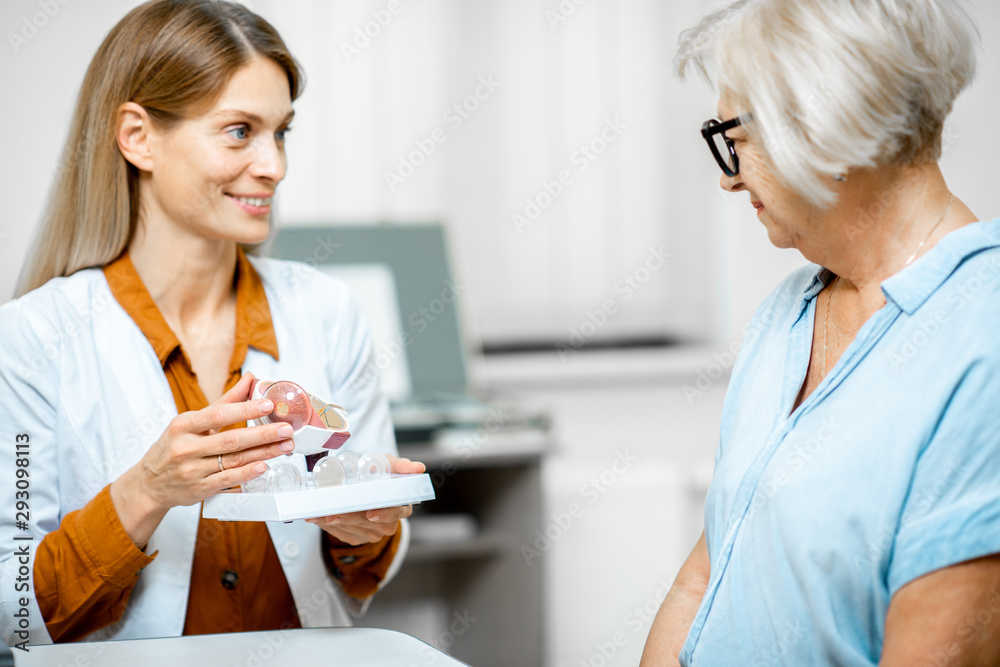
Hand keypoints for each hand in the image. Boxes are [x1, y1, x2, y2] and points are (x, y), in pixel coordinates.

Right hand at [110, 372, 294, 545]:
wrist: (149, 484)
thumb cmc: (174, 447)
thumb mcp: (191, 422)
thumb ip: (224, 402)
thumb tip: (250, 379)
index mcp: (183, 425)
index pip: (218, 415)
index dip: (244, 409)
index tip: (268, 404)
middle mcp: (186, 448)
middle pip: (231, 440)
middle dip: (263, 434)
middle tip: (286, 429)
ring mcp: (193, 470)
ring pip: (234, 460)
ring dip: (264, 453)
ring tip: (285, 445)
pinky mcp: (200, 488)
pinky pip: (228, 480)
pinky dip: (248, 473)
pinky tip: (264, 466)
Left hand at [305, 455, 425, 545]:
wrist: (367, 486)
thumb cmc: (381, 473)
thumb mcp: (391, 465)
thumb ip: (403, 465)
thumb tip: (419, 467)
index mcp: (402, 506)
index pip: (396, 512)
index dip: (384, 514)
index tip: (370, 513)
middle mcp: (389, 524)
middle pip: (369, 523)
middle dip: (348, 518)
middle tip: (331, 512)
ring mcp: (373, 534)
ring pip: (353, 530)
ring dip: (333, 522)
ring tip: (317, 512)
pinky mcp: (357, 538)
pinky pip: (342, 535)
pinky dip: (327, 526)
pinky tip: (316, 517)